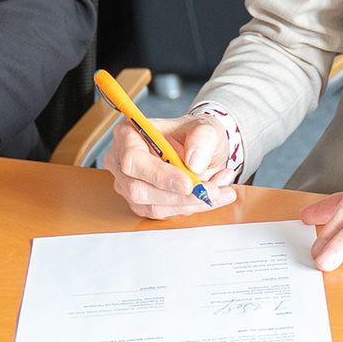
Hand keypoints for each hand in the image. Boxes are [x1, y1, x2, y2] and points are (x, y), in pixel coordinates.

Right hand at [99, 112, 236, 219]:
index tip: (188, 183)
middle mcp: (122, 162)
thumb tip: (194, 163)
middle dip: (180, 196)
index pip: (133, 159)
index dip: (159, 175)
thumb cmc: (194, 135)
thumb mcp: (206, 128)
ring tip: (220, 190)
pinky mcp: (143, 203)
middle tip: (213, 191)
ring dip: (191, 203)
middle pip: (139, 189)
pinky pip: (165, 213)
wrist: (201, 149)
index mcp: (128, 134)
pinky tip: (211, 196)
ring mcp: (129, 185)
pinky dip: (192, 207)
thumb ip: (203, 139)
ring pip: (154, 206)